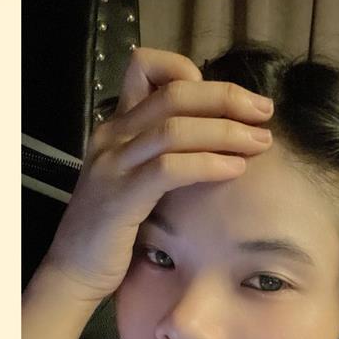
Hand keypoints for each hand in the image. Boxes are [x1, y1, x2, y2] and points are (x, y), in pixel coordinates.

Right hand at [44, 48, 273, 302]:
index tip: (234, 101)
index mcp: (118, 126)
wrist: (74, 270)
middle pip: (174, 94)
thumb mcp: (138, 180)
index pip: (148, 68)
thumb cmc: (114, 229)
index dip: (194, 74)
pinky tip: (236, 168)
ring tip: (260, 141)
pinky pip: (169, 169)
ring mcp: (113, 164)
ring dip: (226, 130)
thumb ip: (165, 154)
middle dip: (227, 98)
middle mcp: (113, 135)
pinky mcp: (120, 197)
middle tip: (264, 111)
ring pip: (174, 128)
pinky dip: (208, 164)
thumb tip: (213, 140)